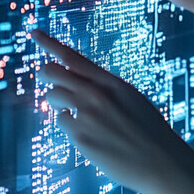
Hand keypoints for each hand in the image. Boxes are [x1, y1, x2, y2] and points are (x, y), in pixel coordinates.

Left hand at [32, 29, 193, 193]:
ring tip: (80, 114)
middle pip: (52, 72)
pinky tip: (90, 135)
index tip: (33, 32)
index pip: (72, 57)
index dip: (49, 43)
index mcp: (110, 82)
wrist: (160, 161)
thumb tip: (75, 85)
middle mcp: (96, 94)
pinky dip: (70, 126)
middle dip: (46, 74)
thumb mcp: (129, 97)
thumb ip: (103, 88)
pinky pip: (62, 122)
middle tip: (47, 78)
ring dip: (59, 103)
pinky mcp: (80, 138)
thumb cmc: (148, 130)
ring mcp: (86, 116)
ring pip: (53, 97)